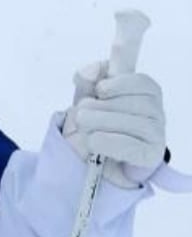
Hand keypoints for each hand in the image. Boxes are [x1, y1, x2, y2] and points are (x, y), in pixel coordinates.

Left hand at [62, 62, 165, 186]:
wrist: (90, 165)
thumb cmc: (92, 128)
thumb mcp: (86, 100)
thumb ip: (87, 82)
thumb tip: (91, 71)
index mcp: (145, 93)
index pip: (142, 82)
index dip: (121, 83)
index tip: (99, 90)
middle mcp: (155, 112)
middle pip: (137, 103)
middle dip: (103, 107)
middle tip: (81, 114)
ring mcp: (156, 134)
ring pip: (135, 123)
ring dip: (103, 123)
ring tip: (83, 127)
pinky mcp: (150, 156)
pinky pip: (132, 146)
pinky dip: (110, 142)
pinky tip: (94, 141)